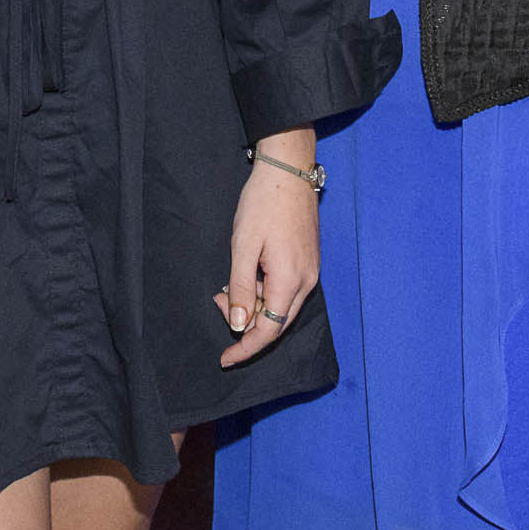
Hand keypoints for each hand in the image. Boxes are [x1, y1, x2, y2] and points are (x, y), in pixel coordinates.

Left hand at [213, 126, 320, 366]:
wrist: (288, 169)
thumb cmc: (263, 204)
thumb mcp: (243, 246)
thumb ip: (239, 288)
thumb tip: (238, 324)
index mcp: (290, 281)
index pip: (269, 330)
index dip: (246, 348)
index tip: (225, 360)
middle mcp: (306, 281)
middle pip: (276, 322)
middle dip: (245, 322)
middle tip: (218, 301)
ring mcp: (310, 271)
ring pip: (280, 306)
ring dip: (252, 304)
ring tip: (226, 284)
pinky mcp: (308, 261)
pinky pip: (285, 290)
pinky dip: (263, 291)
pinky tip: (246, 275)